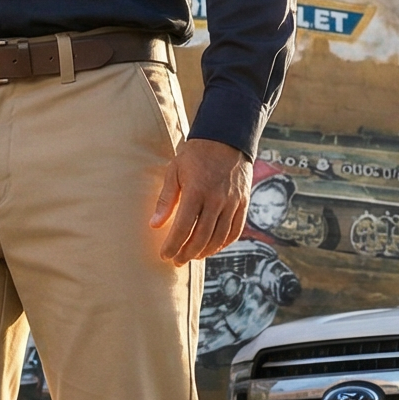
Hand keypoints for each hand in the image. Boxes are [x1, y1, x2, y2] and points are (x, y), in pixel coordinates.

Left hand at [150, 138, 250, 264]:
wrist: (227, 139)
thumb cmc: (195, 155)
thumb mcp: (174, 171)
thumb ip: (165, 200)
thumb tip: (154, 225)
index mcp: (196, 191)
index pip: (183, 227)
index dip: (172, 245)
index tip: (164, 255)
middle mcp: (216, 199)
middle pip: (201, 237)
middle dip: (187, 253)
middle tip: (176, 261)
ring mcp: (232, 202)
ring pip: (219, 237)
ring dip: (205, 252)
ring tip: (193, 256)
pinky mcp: (243, 202)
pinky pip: (235, 230)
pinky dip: (224, 243)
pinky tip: (213, 247)